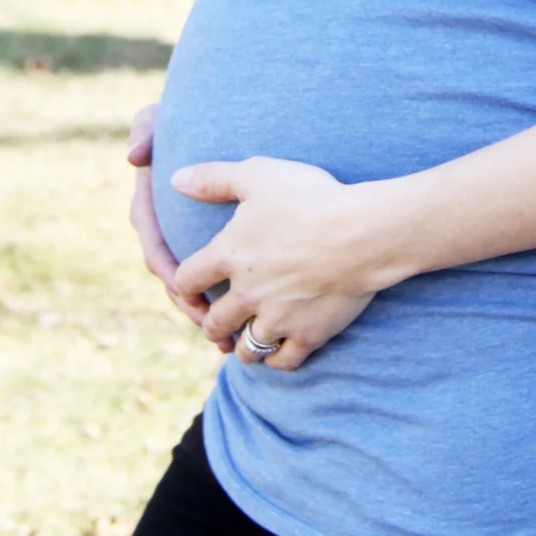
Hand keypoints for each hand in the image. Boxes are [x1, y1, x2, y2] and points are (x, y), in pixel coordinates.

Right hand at [126, 104, 231, 352]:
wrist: (218, 118)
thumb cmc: (187, 116)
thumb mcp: (161, 118)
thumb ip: (145, 128)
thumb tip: (134, 157)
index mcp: (151, 207)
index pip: (154, 246)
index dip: (168, 271)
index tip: (184, 290)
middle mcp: (166, 228)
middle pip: (174, 277)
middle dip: (189, 305)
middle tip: (210, 327)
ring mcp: (186, 239)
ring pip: (193, 286)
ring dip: (206, 314)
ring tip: (225, 340)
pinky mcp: (211, 244)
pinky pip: (213, 280)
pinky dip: (225, 302)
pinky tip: (245, 322)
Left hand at [171, 157, 377, 371]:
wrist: (360, 232)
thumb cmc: (310, 197)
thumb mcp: (259, 174)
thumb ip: (214, 178)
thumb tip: (175, 179)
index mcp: (229, 255)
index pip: (187, 281)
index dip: (183, 287)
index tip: (189, 290)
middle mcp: (246, 293)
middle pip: (214, 323)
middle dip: (212, 324)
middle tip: (218, 320)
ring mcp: (277, 319)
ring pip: (246, 349)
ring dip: (242, 345)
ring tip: (247, 338)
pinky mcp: (308, 335)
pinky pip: (283, 361)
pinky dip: (276, 359)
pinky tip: (278, 349)